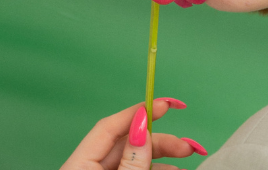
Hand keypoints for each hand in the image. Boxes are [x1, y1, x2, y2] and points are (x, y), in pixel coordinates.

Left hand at [61, 97, 207, 169]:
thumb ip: (132, 159)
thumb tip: (143, 125)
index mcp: (79, 165)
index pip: (109, 127)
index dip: (139, 112)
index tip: (165, 104)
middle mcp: (89, 169)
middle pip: (128, 144)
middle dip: (160, 141)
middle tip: (188, 146)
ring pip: (136, 161)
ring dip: (163, 159)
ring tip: (187, 159)